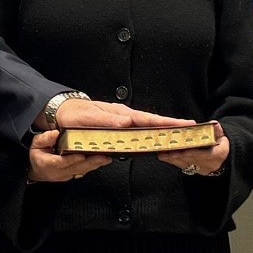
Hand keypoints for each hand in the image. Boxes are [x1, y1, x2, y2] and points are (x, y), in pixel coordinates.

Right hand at [25, 131, 103, 182]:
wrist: (37, 169)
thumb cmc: (37, 155)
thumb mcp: (36, 144)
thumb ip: (45, 139)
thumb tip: (56, 133)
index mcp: (48, 164)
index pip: (61, 162)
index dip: (72, 159)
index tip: (82, 155)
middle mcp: (59, 172)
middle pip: (76, 168)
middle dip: (91, 162)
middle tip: (103, 157)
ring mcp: (67, 175)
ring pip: (82, 171)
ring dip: (95, 165)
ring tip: (106, 158)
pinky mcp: (73, 175)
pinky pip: (84, 171)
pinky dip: (94, 166)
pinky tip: (102, 160)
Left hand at [48, 96, 188, 131]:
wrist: (61, 113)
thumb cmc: (72, 115)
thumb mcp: (86, 118)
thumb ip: (106, 121)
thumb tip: (127, 123)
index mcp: (119, 114)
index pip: (147, 119)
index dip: (166, 123)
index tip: (184, 124)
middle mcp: (123, 117)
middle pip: (152, 122)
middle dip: (172, 125)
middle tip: (191, 128)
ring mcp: (121, 122)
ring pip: (147, 127)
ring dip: (163, 130)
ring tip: (181, 134)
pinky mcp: (117, 129)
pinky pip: (137, 132)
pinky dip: (150, 134)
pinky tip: (157, 139)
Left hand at [164, 126, 230, 178]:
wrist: (224, 156)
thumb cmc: (220, 141)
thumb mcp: (221, 133)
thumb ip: (217, 129)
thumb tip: (213, 124)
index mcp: (220, 154)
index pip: (207, 155)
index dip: (194, 153)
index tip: (184, 151)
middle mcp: (211, 164)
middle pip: (193, 160)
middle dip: (179, 156)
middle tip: (166, 151)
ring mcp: (203, 170)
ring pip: (187, 164)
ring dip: (173, 159)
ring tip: (162, 154)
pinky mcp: (196, 171)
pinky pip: (184, 167)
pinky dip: (174, 161)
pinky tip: (164, 157)